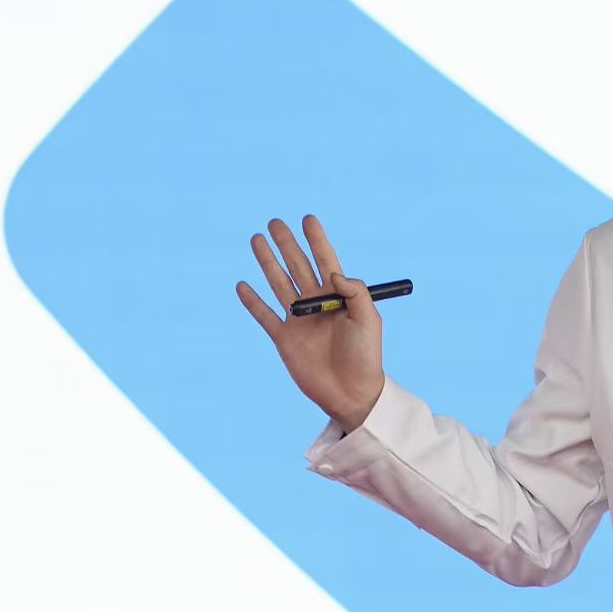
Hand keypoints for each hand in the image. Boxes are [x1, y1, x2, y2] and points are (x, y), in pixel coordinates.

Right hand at [236, 214, 384, 433]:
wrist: (351, 392)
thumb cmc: (366, 356)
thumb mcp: (369, 320)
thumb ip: (354, 292)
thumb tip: (333, 272)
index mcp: (339, 297)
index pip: (325, 261)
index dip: (317, 240)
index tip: (308, 219)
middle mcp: (317, 304)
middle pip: (298, 267)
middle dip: (287, 244)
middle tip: (275, 222)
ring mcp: (298, 321)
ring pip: (279, 284)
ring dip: (267, 262)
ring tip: (256, 239)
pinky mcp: (284, 339)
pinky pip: (264, 316)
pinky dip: (252, 301)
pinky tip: (242, 285)